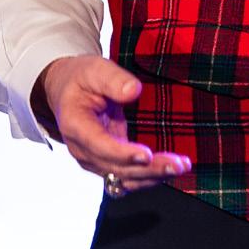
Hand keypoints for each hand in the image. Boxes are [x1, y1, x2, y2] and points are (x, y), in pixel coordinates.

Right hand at [32, 54, 190, 190]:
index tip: (146, 155)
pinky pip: (128, 177)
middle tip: (177, 165)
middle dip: (148, 169)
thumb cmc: (81, 79)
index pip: (99, 146)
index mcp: (75, 125)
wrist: (68, 92)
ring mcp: (94, 159)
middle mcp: (82, 150)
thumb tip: (133, 91)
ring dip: (152, 176)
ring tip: (180, 167)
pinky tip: (169, 170)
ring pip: (124, 178)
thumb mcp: (95, 70)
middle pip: (117, 168)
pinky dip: (148, 176)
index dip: (123, 154)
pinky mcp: (107, 162)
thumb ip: (113, 80)